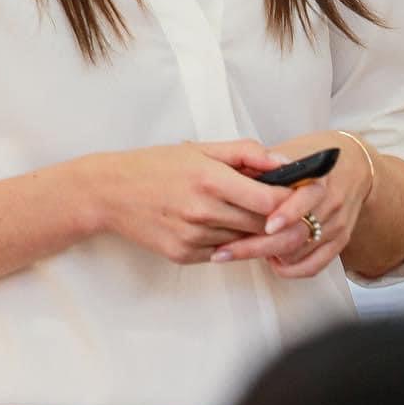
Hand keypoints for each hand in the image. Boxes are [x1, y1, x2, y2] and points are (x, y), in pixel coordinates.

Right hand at [88, 139, 288, 265]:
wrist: (109, 192)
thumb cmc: (155, 166)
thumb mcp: (200, 150)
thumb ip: (246, 153)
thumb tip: (283, 164)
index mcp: (210, 180)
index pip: (270, 201)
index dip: (289, 202)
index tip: (294, 196)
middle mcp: (203, 211)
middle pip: (262, 225)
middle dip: (275, 218)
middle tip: (276, 206)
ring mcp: (192, 237)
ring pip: (243, 241)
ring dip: (249, 229)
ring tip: (238, 210)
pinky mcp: (183, 255)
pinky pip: (221, 252)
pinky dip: (226, 240)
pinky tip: (214, 223)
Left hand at [210, 133, 373, 280]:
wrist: (352, 166)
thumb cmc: (312, 157)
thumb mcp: (288, 152)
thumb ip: (263, 166)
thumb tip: (233, 180)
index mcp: (319, 177)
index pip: (304, 200)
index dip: (285, 214)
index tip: (265, 226)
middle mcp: (331, 203)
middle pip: (296, 235)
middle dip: (257, 247)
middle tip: (224, 252)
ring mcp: (337, 225)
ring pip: (300, 254)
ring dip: (267, 256)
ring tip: (240, 249)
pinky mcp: (340, 242)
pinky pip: (314, 266)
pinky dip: (290, 268)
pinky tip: (272, 260)